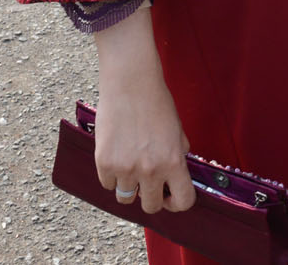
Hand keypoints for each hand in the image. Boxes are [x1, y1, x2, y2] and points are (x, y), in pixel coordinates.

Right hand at [93, 7, 196, 213]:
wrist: (131, 82)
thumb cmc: (156, 102)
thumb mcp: (177, 130)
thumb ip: (178, 154)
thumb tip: (176, 176)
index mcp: (174, 162)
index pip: (183, 201)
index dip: (176, 203)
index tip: (169, 197)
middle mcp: (151, 170)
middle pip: (150, 206)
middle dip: (150, 197)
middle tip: (147, 183)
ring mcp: (126, 168)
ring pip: (126, 197)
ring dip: (129, 186)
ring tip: (129, 165)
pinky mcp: (104, 163)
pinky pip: (107, 184)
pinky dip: (111, 175)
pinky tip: (116, 155)